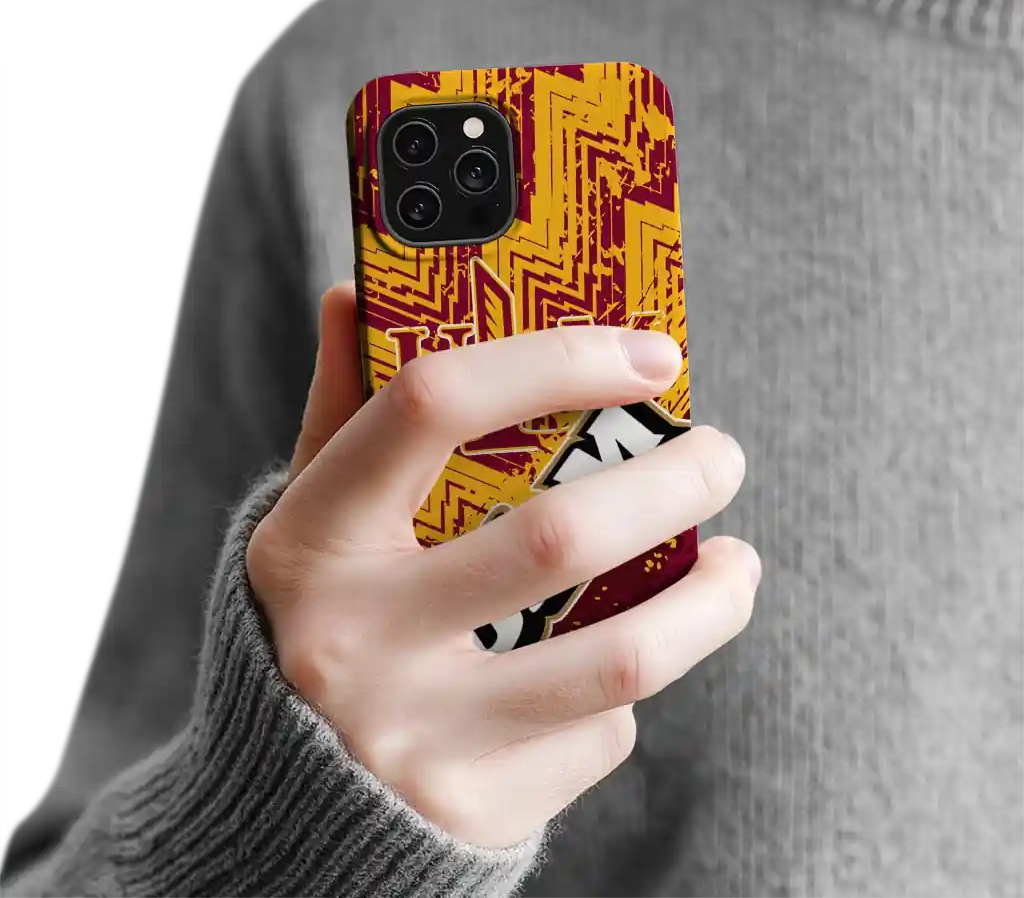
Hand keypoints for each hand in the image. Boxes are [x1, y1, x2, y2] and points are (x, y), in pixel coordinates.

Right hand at [246, 283, 759, 848]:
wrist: (286, 802)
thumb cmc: (320, 619)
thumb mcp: (313, 515)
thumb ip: (342, 409)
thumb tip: (356, 293)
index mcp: (312, 538)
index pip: (432, 404)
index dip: (553, 359)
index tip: (649, 355)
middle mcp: (351, 640)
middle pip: (557, 535)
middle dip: (676, 480)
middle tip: (721, 453)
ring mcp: (413, 739)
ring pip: (618, 659)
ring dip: (710, 600)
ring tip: (738, 564)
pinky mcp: (471, 812)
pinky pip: (599, 735)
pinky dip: (624, 690)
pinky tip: (614, 664)